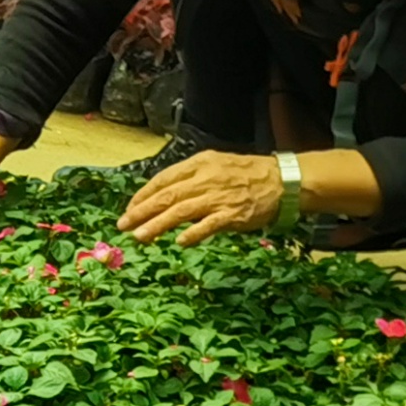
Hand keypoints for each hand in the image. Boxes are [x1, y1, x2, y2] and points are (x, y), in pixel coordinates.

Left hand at [121, 149, 284, 243]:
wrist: (282, 180)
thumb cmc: (246, 174)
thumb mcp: (215, 165)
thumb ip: (190, 179)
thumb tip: (162, 196)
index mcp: (200, 164)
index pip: (164, 180)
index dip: (143, 195)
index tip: (129, 209)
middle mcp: (206, 179)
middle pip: (167, 196)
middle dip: (142, 212)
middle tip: (123, 225)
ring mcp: (219, 197)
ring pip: (181, 211)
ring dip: (157, 225)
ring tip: (140, 237)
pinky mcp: (233, 214)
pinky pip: (208, 225)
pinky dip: (193, 233)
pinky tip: (178, 241)